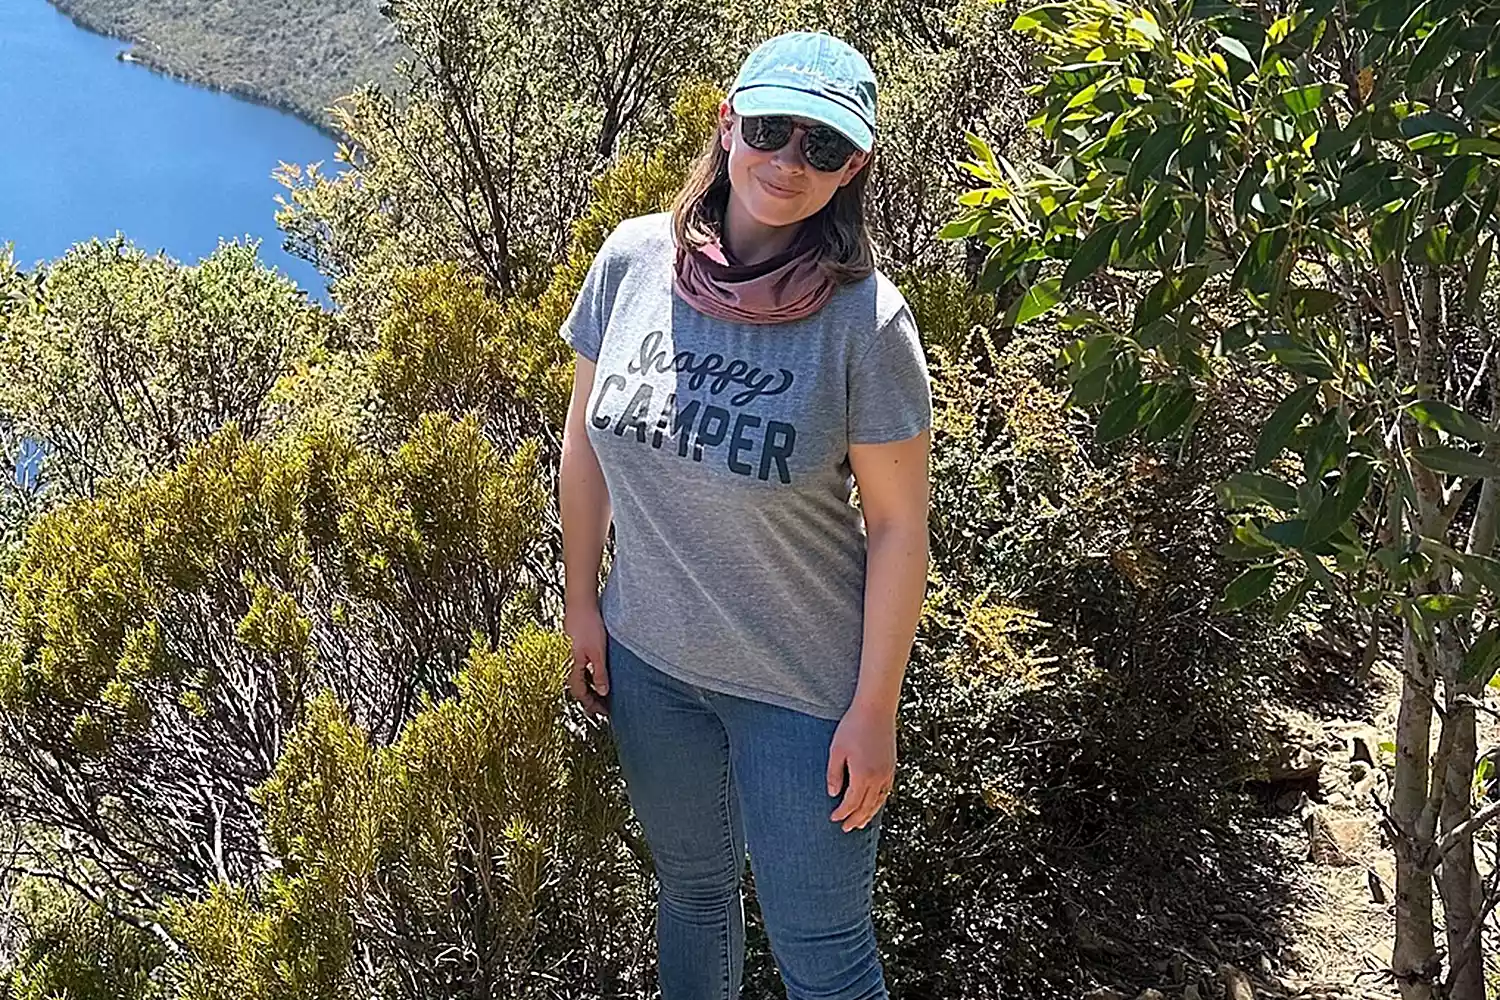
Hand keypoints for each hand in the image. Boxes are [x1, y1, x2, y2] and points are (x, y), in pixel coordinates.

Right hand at [564, 603, 608, 718]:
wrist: (580, 603)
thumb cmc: (588, 625)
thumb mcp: (598, 652)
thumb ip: (600, 673)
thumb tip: (603, 692)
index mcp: (572, 667)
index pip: (580, 694)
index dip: (591, 705)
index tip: (603, 712)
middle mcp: (567, 663)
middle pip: (578, 688)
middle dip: (589, 699)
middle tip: (601, 708)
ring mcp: (569, 655)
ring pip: (578, 677)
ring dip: (589, 687)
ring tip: (600, 694)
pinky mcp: (573, 647)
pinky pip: (579, 667)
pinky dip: (588, 675)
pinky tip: (596, 673)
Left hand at [827, 701, 896, 832]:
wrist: (876, 709)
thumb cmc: (853, 726)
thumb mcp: (836, 750)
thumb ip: (834, 774)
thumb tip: (833, 794)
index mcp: (863, 775)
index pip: (851, 802)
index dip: (842, 813)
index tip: (833, 818)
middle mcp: (878, 778)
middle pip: (866, 807)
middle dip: (855, 819)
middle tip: (846, 828)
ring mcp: (887, 773)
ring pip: (878, 801)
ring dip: (869, 814)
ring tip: (860, 823)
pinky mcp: (891, 766)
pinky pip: (886, 792)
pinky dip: (879, 802)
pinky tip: (873, 805)